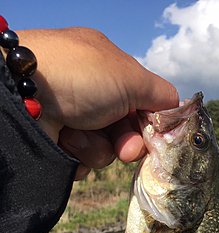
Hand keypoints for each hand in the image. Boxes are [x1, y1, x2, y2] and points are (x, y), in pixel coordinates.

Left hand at [16, 28, 178, 179]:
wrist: (24, 94)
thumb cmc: (80, 76)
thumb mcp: (130, 76)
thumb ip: (160, 93)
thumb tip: (178, 107)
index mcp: (107, 69)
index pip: (141, 102)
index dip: (150, 123)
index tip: (156, 137)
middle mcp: (90, 93)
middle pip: (125, 131)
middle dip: (126, 142)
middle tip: (124, 149)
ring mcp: (72, 118)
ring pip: (104, 150)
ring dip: (97, 147)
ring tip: (78, 133)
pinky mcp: (57, 142)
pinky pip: (82, 161)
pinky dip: (78, 156)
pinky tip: (65, 141)